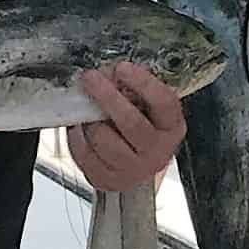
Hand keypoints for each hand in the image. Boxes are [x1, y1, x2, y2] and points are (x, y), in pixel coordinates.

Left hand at [67, 61, 184, 190]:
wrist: (137, 165)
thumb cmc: (141, 127)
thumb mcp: (147, 105)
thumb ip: (132, 88)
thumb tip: (107, 73)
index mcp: (171, 127)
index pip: (163, 102)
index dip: (142, 83)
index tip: (122, 68)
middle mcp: (157, 151)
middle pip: (131, 122)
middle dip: (107, 97)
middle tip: (90, 78)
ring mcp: (133, 170)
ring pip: (104, 140)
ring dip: (90, 120)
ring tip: (87, 110)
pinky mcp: (108, 180)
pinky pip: (85, 154)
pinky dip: (77, 136)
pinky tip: (81, 127)